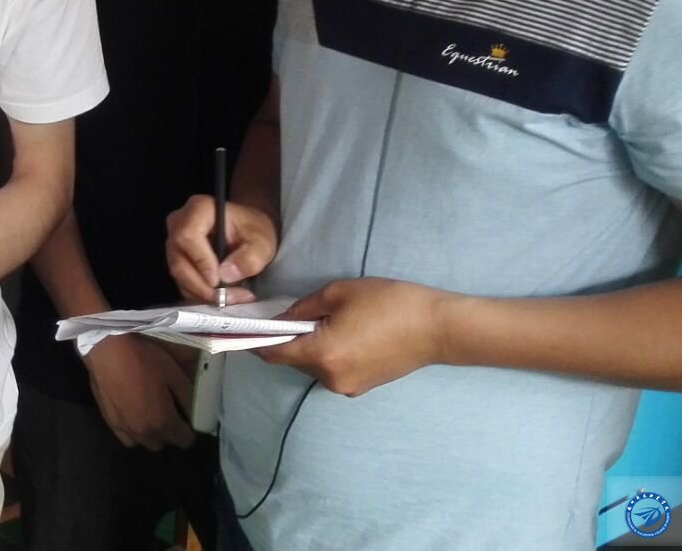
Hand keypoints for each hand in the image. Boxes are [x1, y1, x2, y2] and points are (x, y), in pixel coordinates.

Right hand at [84, 333, 195, 449]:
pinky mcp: (109, 422)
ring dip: (152, 435)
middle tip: (171, 414)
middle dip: (171, 433)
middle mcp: (144, 431)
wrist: (107, 349)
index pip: (184, 440)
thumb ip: (188, 396)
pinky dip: (135, 433)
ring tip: (152, 416)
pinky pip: (127, 438)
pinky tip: (135, 416)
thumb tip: (196, 412)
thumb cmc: (143, 358)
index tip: (188, 419)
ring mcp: (124, 429)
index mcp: (162, 420)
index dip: (190, 431)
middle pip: (164, 443)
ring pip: (145, 443)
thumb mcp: (173, 372)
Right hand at [166, 194, 276, 304]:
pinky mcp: (177, 261)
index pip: (188, 236)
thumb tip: (226, 275)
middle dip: (203, 285)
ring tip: (233, 298)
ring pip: (179, 275)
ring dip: (204, 293)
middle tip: (229, 298)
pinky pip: (183, 283)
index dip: (200, 260)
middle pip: (179, 260)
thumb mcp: (262, 242)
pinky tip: (223, 297)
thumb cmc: (253, 230)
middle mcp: (179, 224)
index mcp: (199, 209)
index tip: (217, 281)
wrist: (247, 231)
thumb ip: (250, 257)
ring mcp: (175, 243)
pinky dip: (202, 295)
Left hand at [257, 278, 457, 396]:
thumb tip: (282, 318)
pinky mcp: (362, 387)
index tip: (244, 330)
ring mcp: (348, 387)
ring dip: (312, 346)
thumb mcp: (340, 293)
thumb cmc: (389, 303)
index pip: (274, 354)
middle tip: (295, 314)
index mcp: (322, 355)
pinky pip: (333, 370)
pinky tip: (346, 334)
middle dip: (291, 339)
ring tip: (330, 321)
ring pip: (314, 365)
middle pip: (294, 359)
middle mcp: (331, 379)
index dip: (256, 342)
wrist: (437, 328)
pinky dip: (330, 354)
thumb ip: (303, 308)